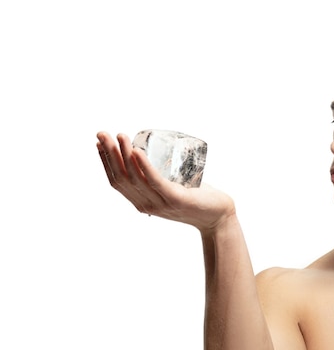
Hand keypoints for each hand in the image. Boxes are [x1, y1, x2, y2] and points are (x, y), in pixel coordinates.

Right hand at [96, 131, 235, 232]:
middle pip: (122, 178)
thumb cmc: (197, 199)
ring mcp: (161, 203)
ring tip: (121, 136)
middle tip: (103, 134)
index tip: (99, 142)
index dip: (105, 162)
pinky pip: (156, 181)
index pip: (117, 181)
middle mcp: (147, 205)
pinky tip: (137, 152)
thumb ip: (161, 179)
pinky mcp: (176, 199)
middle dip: (109, 154)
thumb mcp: (171, 189)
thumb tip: (153, 154)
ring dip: (125, 154)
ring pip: (136, 177)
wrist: (218, 216)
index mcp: (142, 202)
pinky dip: (145, 166)